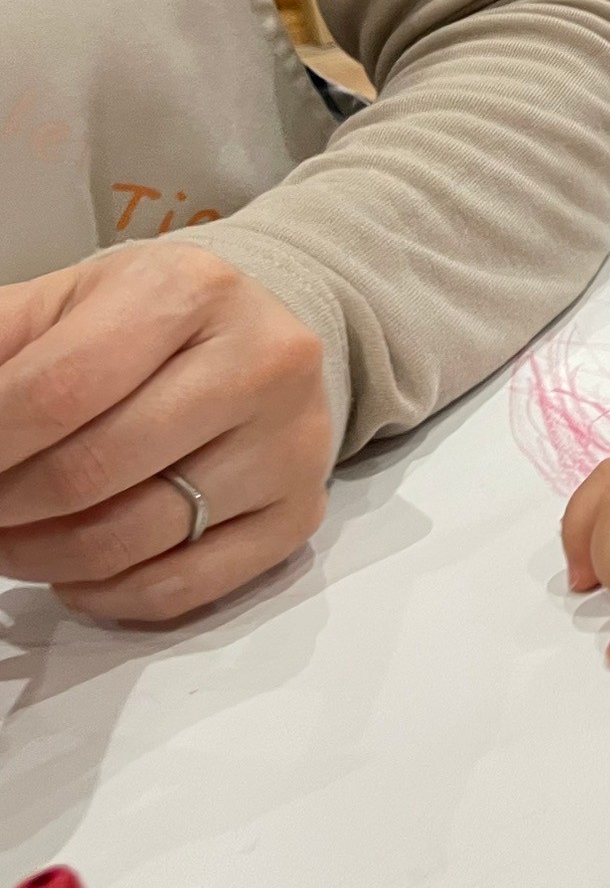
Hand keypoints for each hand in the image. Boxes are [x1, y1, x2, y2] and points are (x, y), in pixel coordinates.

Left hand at [0, 243, 334, 620]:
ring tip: (12, 539)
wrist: (263, 340)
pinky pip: (184, 588)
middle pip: (94, 470)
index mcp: (191, 291)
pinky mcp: (301, 512)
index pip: (58, 389)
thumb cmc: (150, 325)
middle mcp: (262, 362)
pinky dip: (107, 596)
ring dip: (43, 557)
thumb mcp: (64, 301)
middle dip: (5, 503)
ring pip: (134, 540)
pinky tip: (74, 574)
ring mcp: (291, 444)